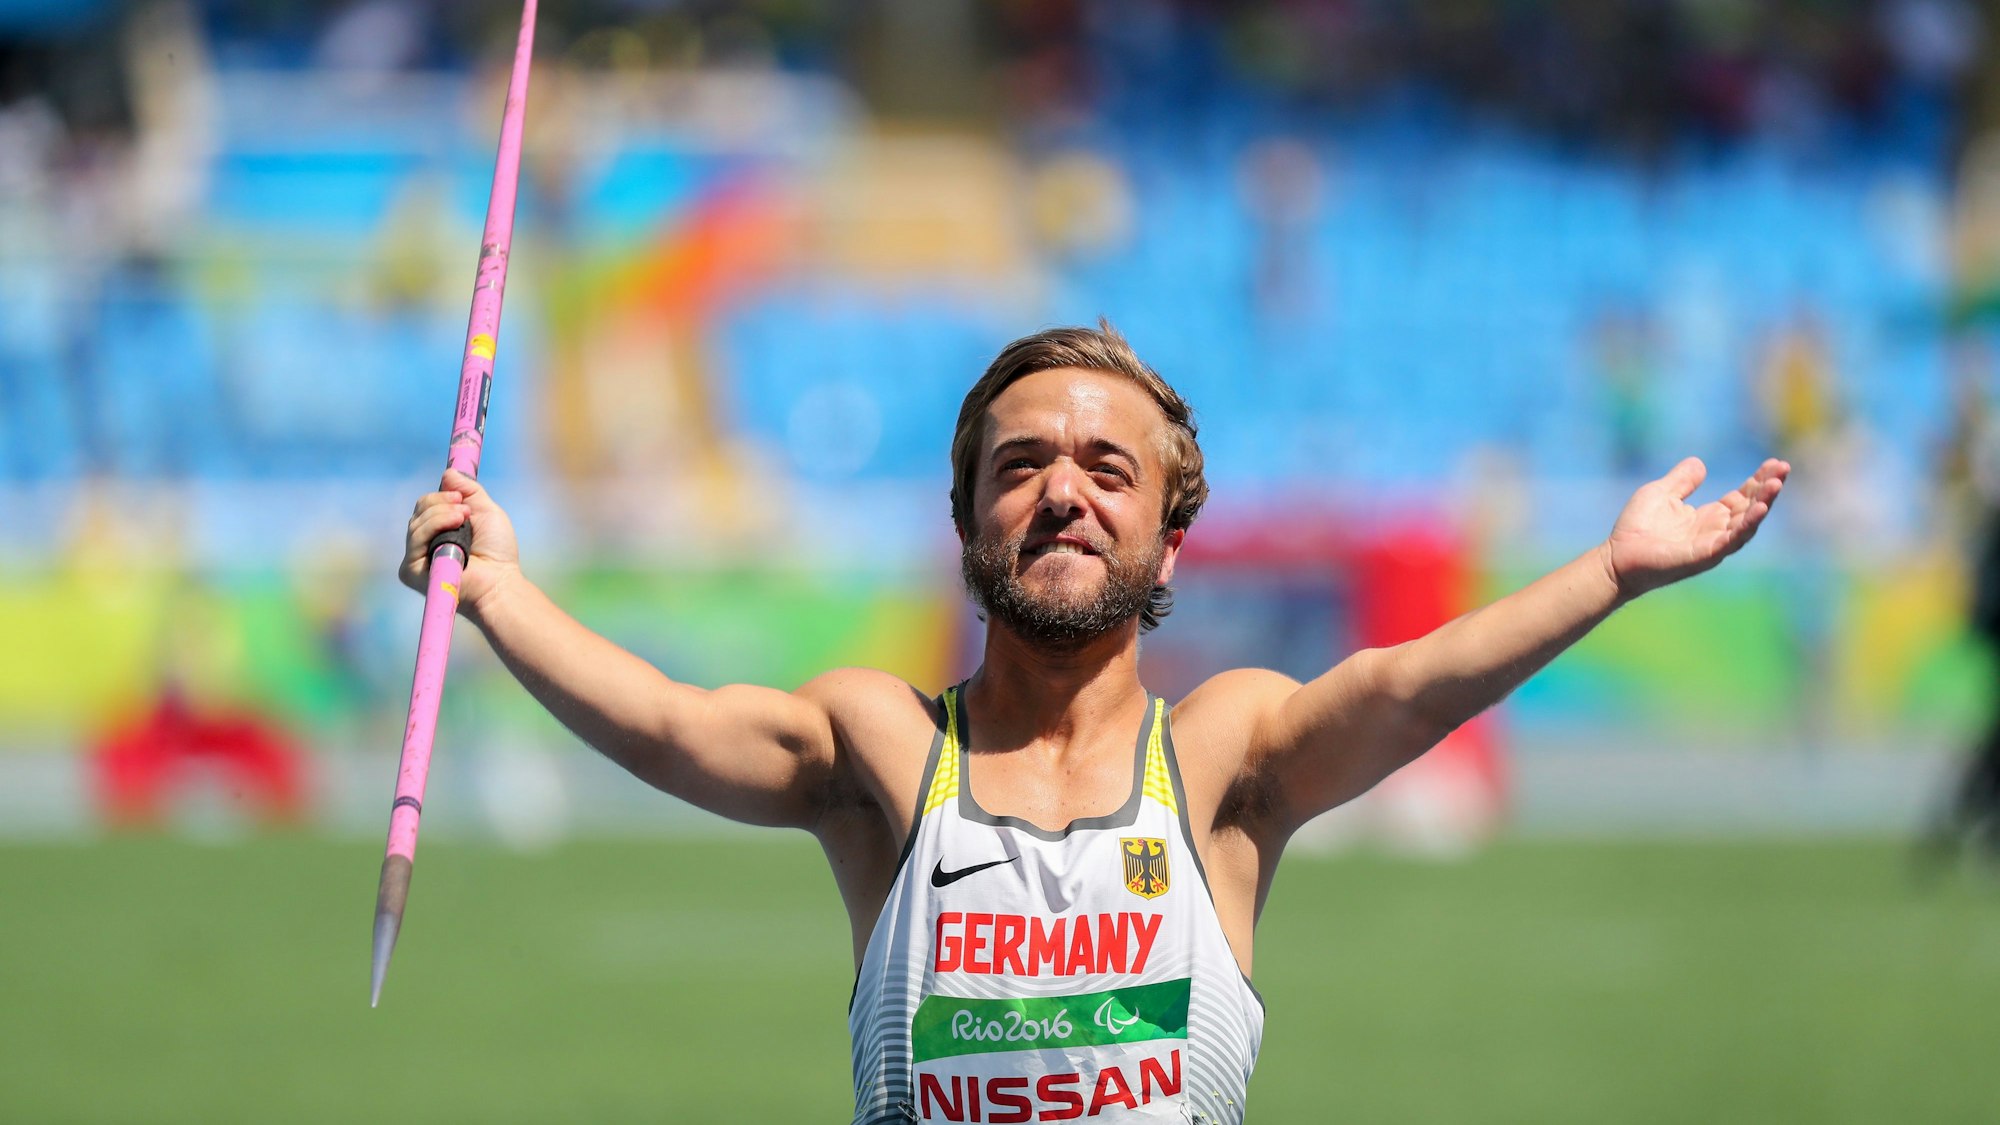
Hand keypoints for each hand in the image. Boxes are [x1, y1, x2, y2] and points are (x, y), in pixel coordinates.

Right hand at [400, 468, 521, 617]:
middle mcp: (424, 543)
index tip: (460, 496)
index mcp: (439, 530)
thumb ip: (468, 491)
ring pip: (417, 521)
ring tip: (464, 519)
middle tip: (465, 510)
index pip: (427, 505)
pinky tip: (455, 526)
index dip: (441, 495)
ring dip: (442, 514)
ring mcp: (416, 557)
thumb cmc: (497, 552)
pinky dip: (435, 527)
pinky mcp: (410, 570)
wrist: (500, 581)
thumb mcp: (486, 512)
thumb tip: (448, 472)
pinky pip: (415, 539)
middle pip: (419, 509)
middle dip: (442, 503)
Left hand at [1602, 457, 1788, 600]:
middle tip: (1783, 468)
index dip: (1759, 480)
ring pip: (1747, 524)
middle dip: (1768, 488)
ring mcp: (1713, 545)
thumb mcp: (1661, 493)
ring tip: (1777, 485)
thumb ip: (1682, 480)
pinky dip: (1747, 526)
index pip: (1743, 496)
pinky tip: (1759, 510)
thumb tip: (1700, 463)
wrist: (1616, 556)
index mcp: (1709, 517)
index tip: (1775, 463)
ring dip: (1763, 505)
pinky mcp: (1704, 556)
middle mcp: (1717, 531)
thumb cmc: (1636, 528)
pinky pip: (1731, 541)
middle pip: (1751, 508)